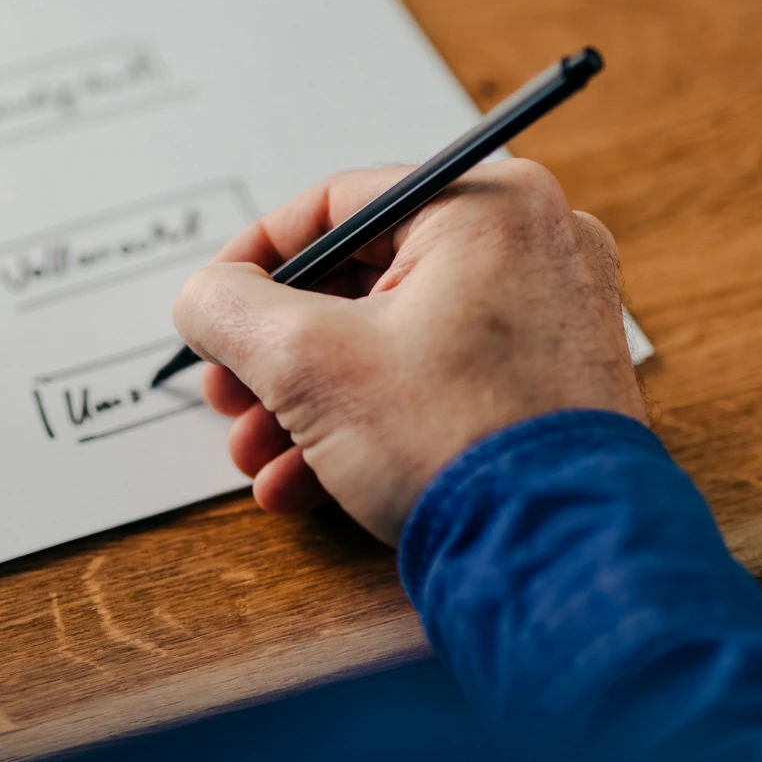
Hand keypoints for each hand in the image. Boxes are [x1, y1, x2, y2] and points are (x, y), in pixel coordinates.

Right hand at [171, 160, 644, 544]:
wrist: (557, 557)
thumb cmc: (457, 443)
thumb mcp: (308, 364)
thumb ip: (230, 310)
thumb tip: (204, 298)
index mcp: (487, 204)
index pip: (337, 205)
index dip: (255, 259)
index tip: (213, 307)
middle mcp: (531, 244)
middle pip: (361, 280)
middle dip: (279, 353)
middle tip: (229, 394)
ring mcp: (548, 315)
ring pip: (394, 338)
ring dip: (311, 398)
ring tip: (260, 455)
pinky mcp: (549, 382)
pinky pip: (438, 378)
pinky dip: (371, 419)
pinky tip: (307, 481)